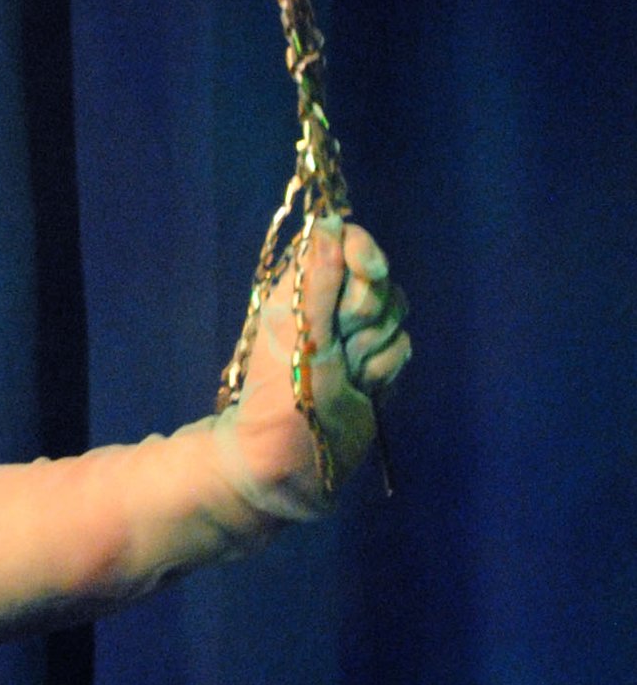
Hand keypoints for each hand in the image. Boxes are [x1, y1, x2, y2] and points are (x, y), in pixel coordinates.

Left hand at [217, 217, 412, 517]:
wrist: (289, 462)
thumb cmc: (282, 395)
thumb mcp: (299, 332)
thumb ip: (316, 279)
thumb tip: (328, 222)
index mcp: (300, 290)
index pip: (346, 242)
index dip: (364, 253)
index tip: (369, 272)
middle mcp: (330, 306)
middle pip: (379, 281)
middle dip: (365, 314)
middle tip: (339, 345)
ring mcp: (356, 336)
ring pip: (396, 316)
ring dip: (373, 348)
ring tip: (346, 375)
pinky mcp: (376, 364)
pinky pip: (402, 348)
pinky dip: (383, 370)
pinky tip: (364, 389)